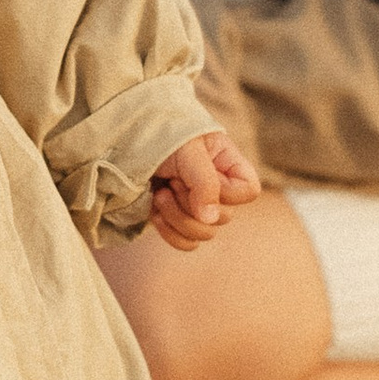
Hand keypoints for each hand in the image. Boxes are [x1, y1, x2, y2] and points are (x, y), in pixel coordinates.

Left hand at [149, 132, 260, 253]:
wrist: (130, 142)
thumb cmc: (163, 136)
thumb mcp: (188, 151)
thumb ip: (204, 183)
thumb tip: (210, 219)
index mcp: (228, 165)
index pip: (249, 191)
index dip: (227, 192)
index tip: (200, 178)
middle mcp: (218, 189)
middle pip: (223, 218)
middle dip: (191, 201)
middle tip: (172, 180)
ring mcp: (199, 208)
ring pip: (205, 234)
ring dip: (178, 216)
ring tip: (160, 194)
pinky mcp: (179, 221)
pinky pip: (187, 243)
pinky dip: (170, 232)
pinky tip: (155, 211)